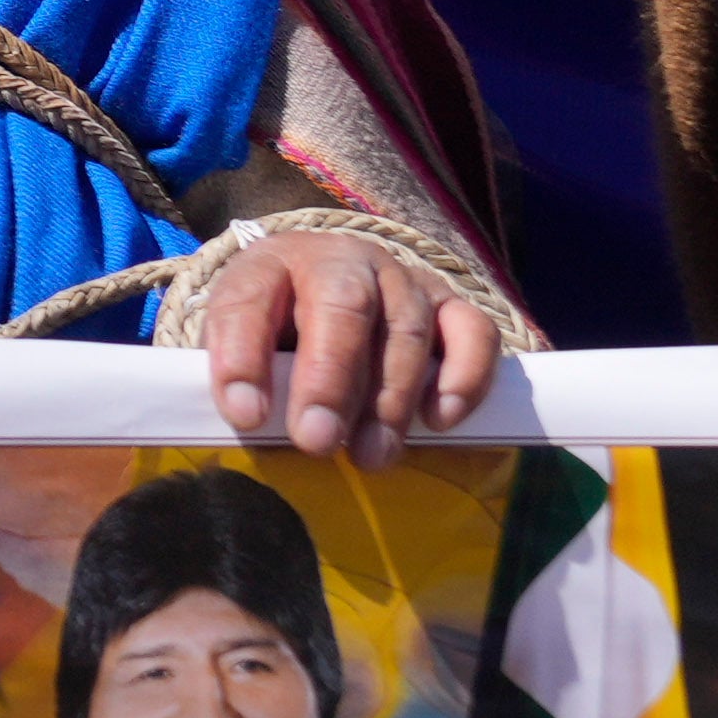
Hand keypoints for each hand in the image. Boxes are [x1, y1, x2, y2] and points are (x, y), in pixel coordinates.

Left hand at [187, 223, 498, 459]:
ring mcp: (401, 279)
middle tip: (317, 440)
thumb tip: (259, 431)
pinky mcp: (449, 305)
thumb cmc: (278, 336)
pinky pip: (473, 332)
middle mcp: (341, 261)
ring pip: (406, 327)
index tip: (247, 417)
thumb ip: (248, 383)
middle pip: (341, 304)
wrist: (326, 295)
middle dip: (329, 377)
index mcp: (270, 266)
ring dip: (389, 399)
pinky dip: (463, 376)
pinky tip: (439, 420)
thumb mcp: (245, 350)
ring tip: (370, 456)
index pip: (248, 300)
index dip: (243, 357)